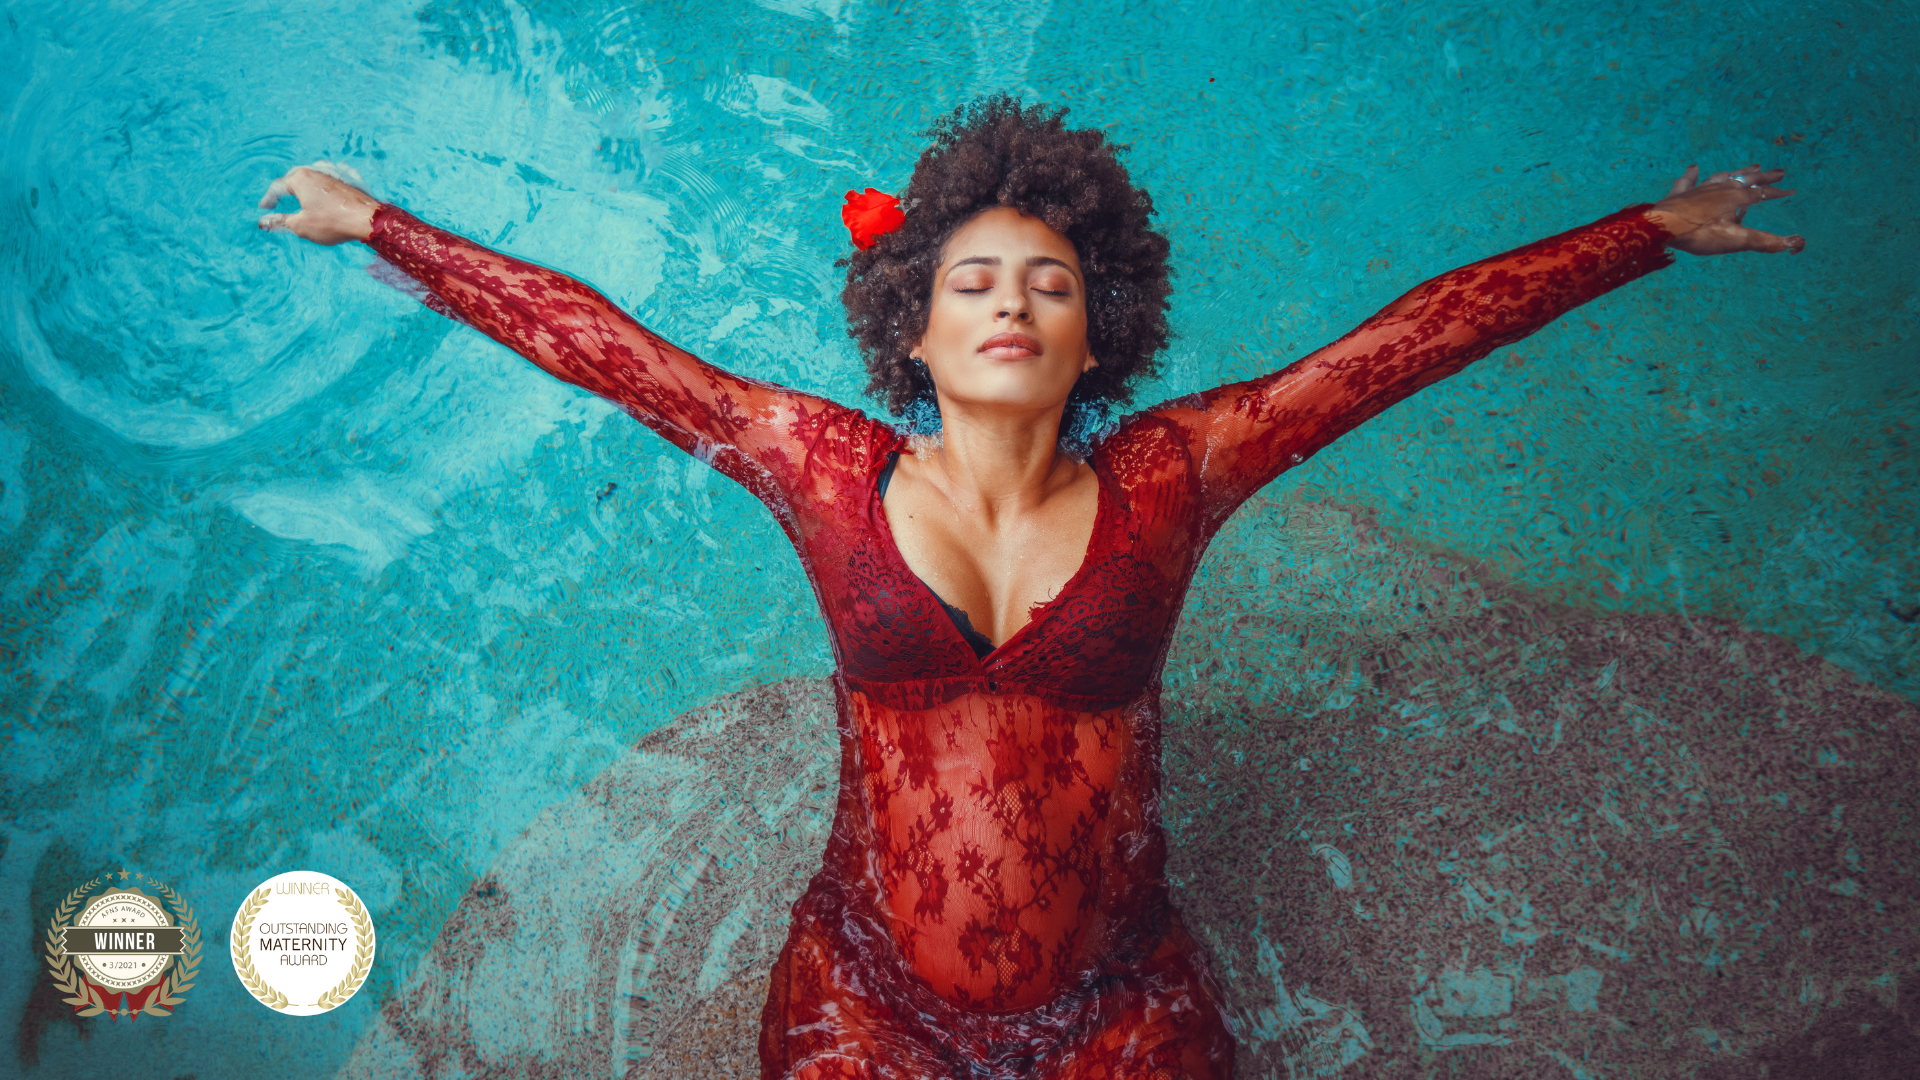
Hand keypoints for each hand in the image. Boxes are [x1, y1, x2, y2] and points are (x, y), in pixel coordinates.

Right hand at [257, 161, 379, 244]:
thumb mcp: (301, 226)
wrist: (368, 220)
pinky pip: (340, 173)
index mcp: (301, 179)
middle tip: (280, 195)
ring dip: (308, 176)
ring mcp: (337, 173)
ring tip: (303, 185)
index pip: (278, 187)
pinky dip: (333, 175)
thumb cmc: (333, 222)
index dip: (268, 199)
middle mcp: (317, 170)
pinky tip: (334, 175)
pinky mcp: (353, 180)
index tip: (264, 209)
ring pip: (317, 170)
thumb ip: (280, 222)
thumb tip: (263, 222)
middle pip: (297, 175)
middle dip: (286, 185)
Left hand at [1646, 164, 1804, 256]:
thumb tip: (1795, 244)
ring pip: (1722, 177)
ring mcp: (1699, 189)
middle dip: (1764, 177)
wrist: (1662, 227)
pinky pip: (1687, 181)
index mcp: (1736, 197)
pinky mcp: (1679, 194)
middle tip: (1779, 172)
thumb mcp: (1735, 240)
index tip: (1792, 190)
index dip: (1778, 192)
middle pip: (1746, 179)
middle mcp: (1720, 188)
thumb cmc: (1699, 234)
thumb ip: (1765, 242)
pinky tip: (1693, 168)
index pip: (1762, 193)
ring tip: (1750, 167)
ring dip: (1738, 172)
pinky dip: (1692, 175)